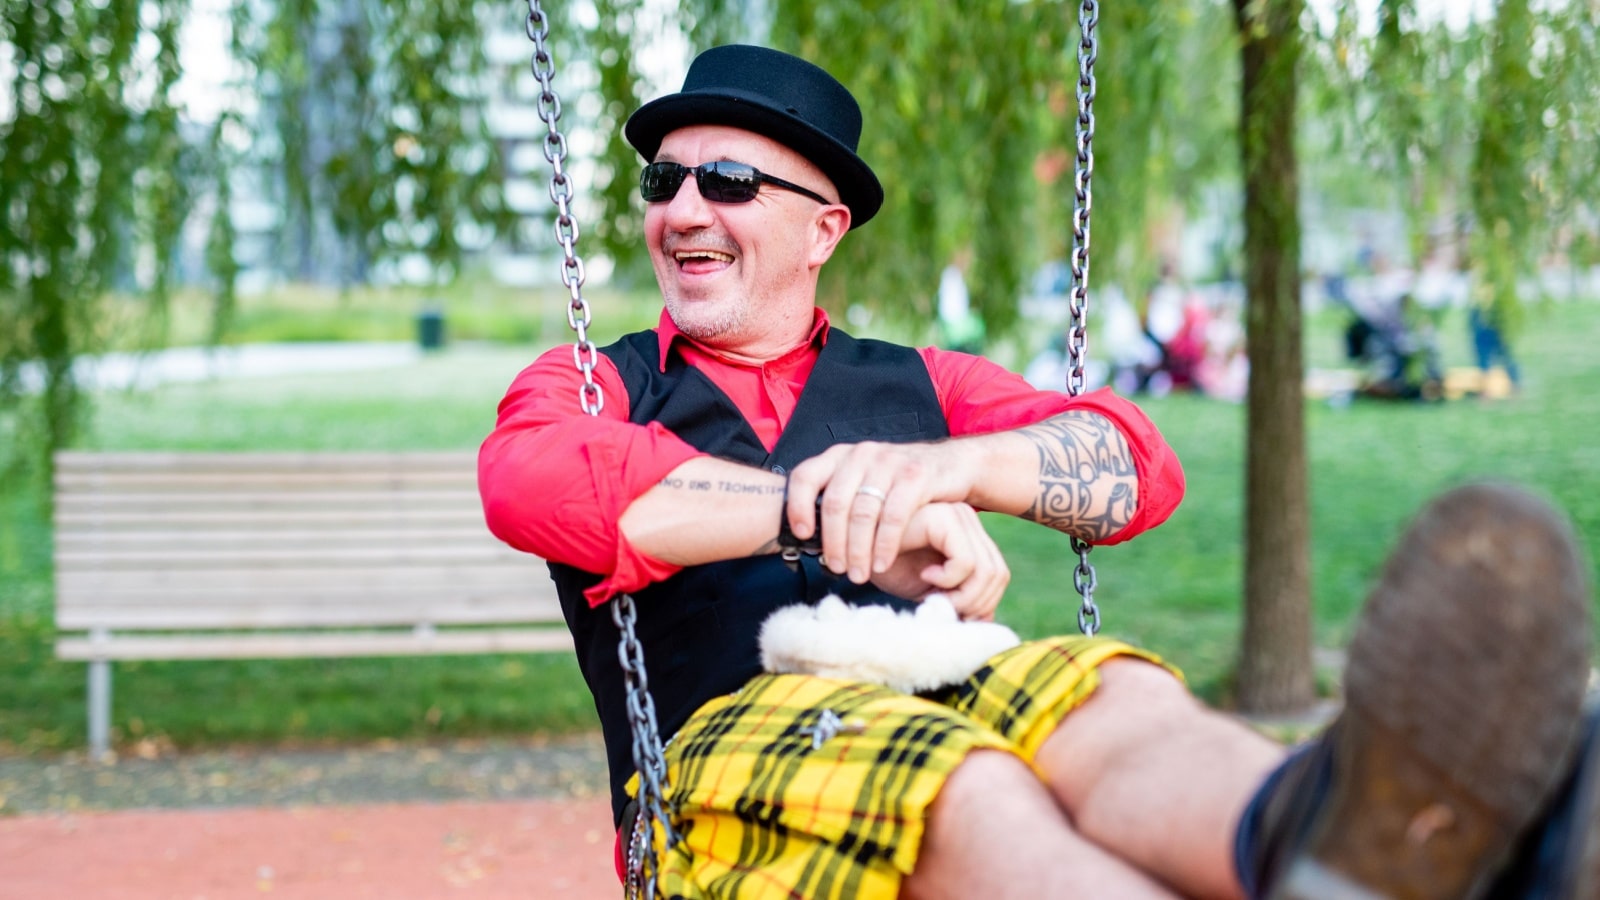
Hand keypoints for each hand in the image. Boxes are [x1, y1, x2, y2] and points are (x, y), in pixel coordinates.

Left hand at [786, 440, 974, 583]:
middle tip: (837, 569)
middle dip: (833, 543)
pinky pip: (893, 516)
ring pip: (862, 513)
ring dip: (858, 550)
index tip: (802, 536)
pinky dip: (884, 545)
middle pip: (835, 503)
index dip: (798, 507)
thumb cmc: (900, 483)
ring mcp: (889, 463)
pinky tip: (881, 563)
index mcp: (840, 456)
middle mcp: (861, 455)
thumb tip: (808, 537)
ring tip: (858, 574)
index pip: (805, 476)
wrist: (952, 466)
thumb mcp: (864, 481)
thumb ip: (839, 498)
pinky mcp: (915, 476)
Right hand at [868, 502, 1008, 620]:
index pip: (998, 576)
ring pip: (986, 572)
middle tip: (939, 607)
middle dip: (970, 604)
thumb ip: (959, 598)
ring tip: (931, 596)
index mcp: (967, 532)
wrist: (850, 549)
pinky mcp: (944, 518)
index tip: (947, 610)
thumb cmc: (885, 566)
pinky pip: (967, 563)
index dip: (979, 603)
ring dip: (959, 596)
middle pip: (997, 575)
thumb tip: (988, 621)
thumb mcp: (929, 589)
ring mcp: (957, 514)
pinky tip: (924, 575)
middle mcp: (966, 519)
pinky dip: (948, 580)